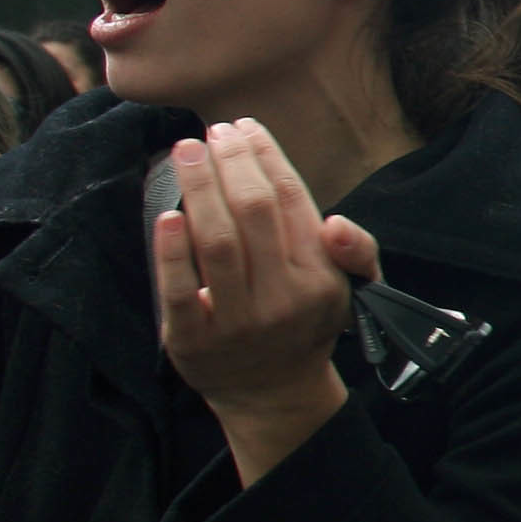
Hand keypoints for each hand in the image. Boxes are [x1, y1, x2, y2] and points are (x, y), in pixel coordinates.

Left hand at [153, 120, 377, 480]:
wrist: (274, 394)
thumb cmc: (305, 324)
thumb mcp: (350, 290)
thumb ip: (356, 251)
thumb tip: (335, 224)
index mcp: (319, 276)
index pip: (292, 200)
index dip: (266, 156)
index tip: (243, 127)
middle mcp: (282, 297)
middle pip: (253, 211)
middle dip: (231, 162)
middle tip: (210, 133)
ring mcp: (236, 321)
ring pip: (216, 242)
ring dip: (199, 188)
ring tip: (185, 151)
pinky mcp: (193, 341)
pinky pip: (178, 290)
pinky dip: (170, 250)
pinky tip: (164, 214)